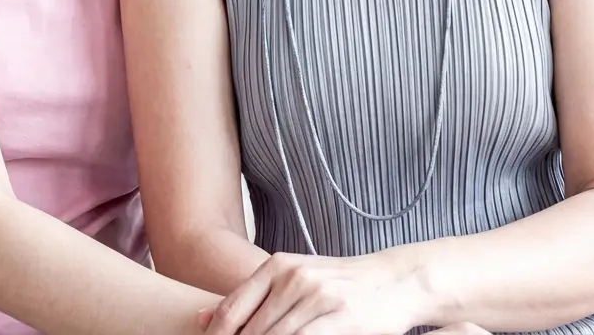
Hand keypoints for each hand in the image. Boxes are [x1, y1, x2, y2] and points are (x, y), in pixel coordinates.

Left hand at [197, 250, 430, 334]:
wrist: (394, 280)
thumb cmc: (340, 285)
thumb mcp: (294, 279)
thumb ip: (252, 297)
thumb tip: (199, 318)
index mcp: (277, 265)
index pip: (232, 310)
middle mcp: (293, 277)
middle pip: (250, 331)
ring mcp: (316, 296)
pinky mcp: (338, 317)